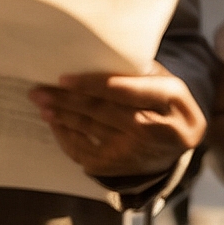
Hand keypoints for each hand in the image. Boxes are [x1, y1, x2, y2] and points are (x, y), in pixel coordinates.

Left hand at [29, 63, 204, 179]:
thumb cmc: (166, 101)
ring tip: (42, 105)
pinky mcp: (125, 166)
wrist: (185, 141)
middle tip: (39, 91)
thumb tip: (90, 58)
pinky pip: (89, 154)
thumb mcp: (164, 80)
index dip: (91, 85)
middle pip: (103, 112)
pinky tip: (56, 125)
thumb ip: (136, 72)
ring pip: (92, 132)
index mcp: (170, 98)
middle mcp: (155, 128)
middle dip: (67, 101)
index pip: (123, 90)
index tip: (63, 79)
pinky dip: (69, 140)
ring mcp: (138, 151)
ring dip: (63, 118)